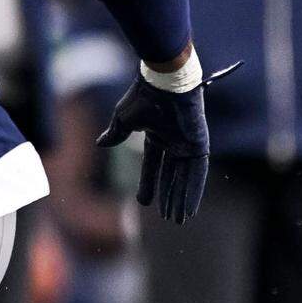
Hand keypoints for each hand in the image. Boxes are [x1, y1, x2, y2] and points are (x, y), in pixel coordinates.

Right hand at [96, 61, 239, 223]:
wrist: (164, 82)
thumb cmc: (143, 96)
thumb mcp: (124, 119)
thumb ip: (117, 133)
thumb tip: (101, 143)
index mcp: (157, 136)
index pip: (153, 166)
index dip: (149, 184)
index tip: (143, 203)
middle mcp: (174, 142)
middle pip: (172, 177)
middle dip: (170, 198)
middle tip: (170, 220)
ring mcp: (187, 144)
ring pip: (185, 179)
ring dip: (182, 199)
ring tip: (179, 219)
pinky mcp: (199, 145)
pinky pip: (198, 173)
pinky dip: (194, 190)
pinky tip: (190, 207)